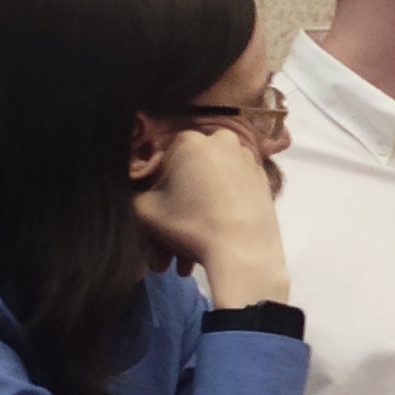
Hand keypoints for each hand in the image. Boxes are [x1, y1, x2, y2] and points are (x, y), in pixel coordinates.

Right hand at [132, 125, 291, 307]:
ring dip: (193, 216)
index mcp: (190, 139)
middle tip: (165, 242)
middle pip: (187, 176)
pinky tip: (207, 239)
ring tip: (183, 255)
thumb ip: (131, 190)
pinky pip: (230, 191)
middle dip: (174, 209)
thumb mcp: (143, 208)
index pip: (160, 161)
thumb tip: (133, 186)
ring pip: (208, 187)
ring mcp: (247, 159)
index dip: (151, 190)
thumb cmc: (189, 224)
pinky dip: (217, 210)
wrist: (243, 251)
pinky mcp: (263, 179)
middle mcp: (222, 141)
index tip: (151, 215)